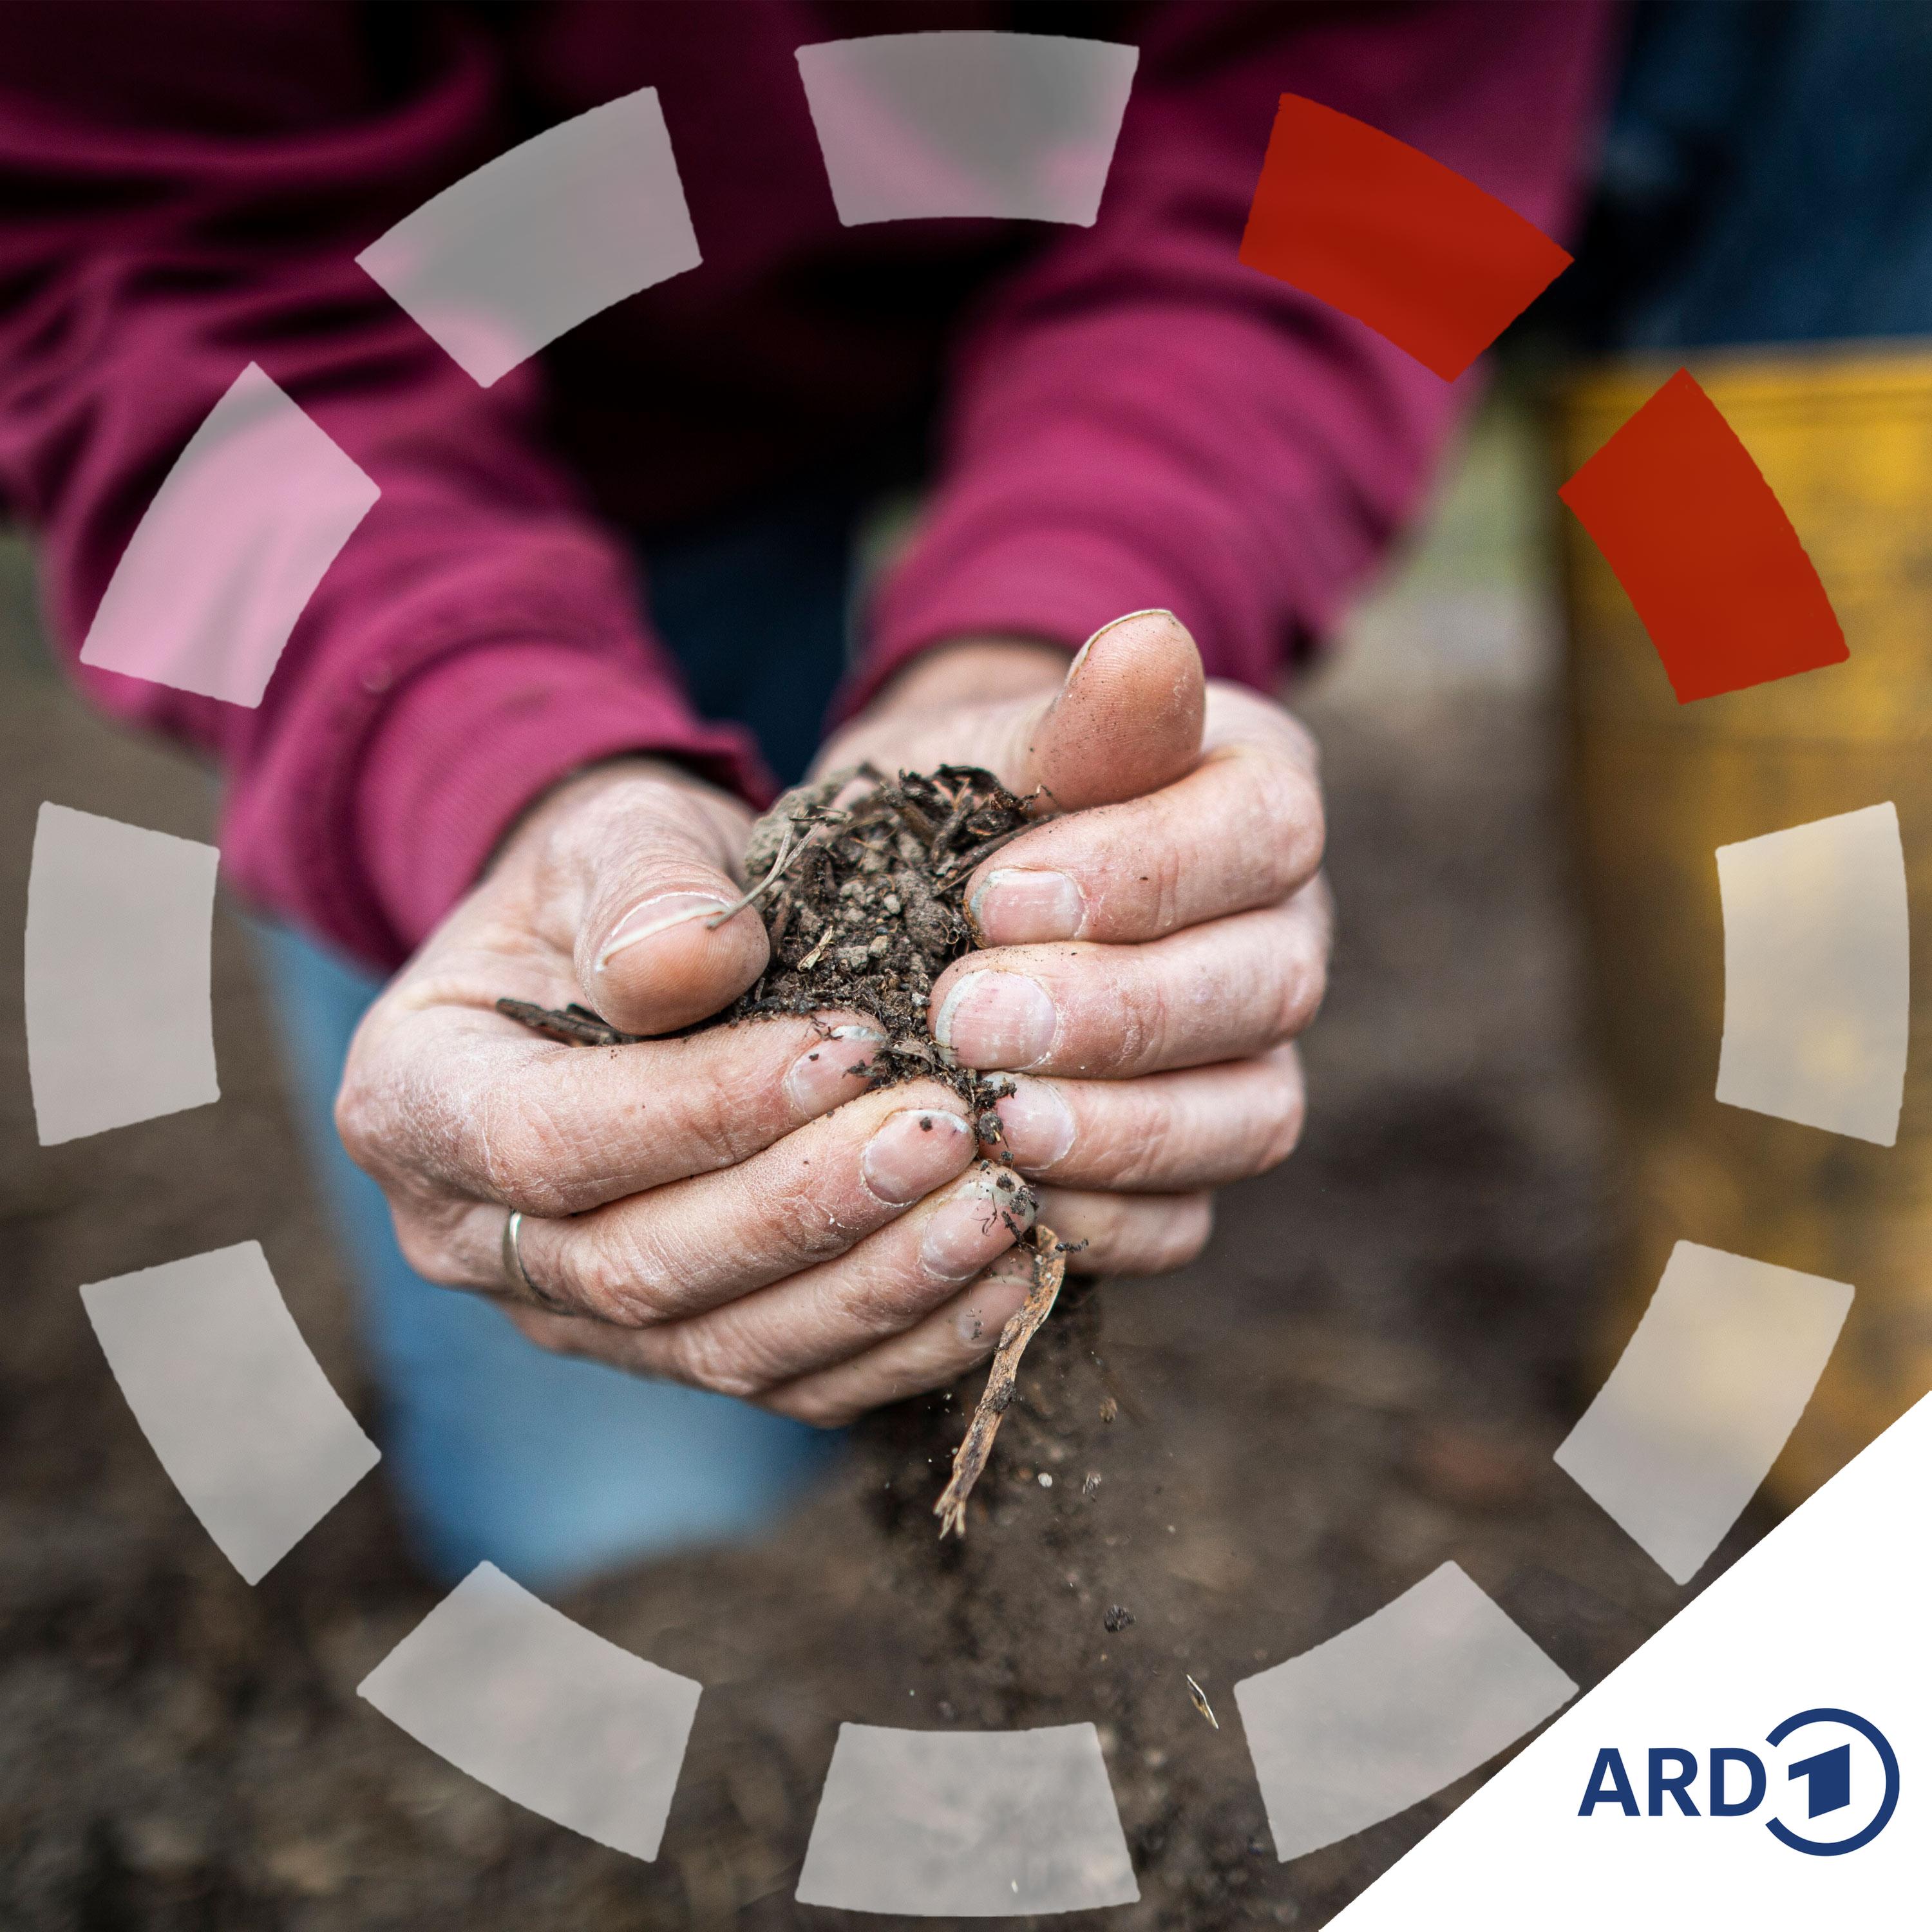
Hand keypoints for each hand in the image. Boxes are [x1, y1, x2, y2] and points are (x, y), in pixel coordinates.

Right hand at [335, 758, 1043, 1424]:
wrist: (636, 946)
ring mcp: (574, 1315)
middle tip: (948, 1131)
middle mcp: (470, 1236)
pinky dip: (906, 1340)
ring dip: (875, 1284)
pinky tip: (1010, 1275)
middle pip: (639, 1265)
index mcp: (412, 1100)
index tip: (850, 1048)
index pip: (547, 1141)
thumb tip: (693, 963)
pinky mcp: (678, 1348)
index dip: (701, 1110)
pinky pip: (790, 1382)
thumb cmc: (617, 880)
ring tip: (999, 1204)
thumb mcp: (612, 836)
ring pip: (724, 1346)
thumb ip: (640, 888)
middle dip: (807, 1206)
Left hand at [815, 610, 1328, 1289]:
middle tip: (964, 1018)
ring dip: (1120, 1129)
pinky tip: (1013, 1198)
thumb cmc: (963, 801)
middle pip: (1265, 986)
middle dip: (1112, 1011)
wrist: (925, 895)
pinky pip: (1196, 1215)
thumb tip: (1152, 640)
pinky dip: (1111, 1218)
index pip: (1257, 833)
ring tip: (990, 1121)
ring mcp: (1254, 1057)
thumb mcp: (995, 746)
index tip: (987, 896)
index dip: (1134, 875)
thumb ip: (1077, 718)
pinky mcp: (1199, 1156)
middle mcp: (1284, 932)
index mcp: (1258, 796)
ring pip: (1250, 1115)